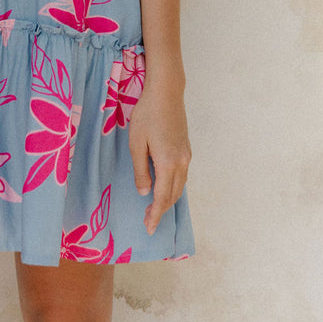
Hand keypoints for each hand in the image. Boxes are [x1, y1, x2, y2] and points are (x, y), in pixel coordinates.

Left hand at [128, 83, 190, 236]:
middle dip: (161, 211)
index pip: (161, 197)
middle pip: (173, 195)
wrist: (166, 93)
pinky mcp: (186, 149)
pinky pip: (181, 176)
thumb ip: (141, 170)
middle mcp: (181, 163)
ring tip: (154, 209)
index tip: (149, 228)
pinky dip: (173, 188)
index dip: (155, 214)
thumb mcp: (136, 143)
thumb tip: (145, 192)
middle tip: (148, 222)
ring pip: (179, 186)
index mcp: (167, 163)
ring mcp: (186, 156)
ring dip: (167, 200)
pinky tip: (164, 188)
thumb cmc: (147, 115)